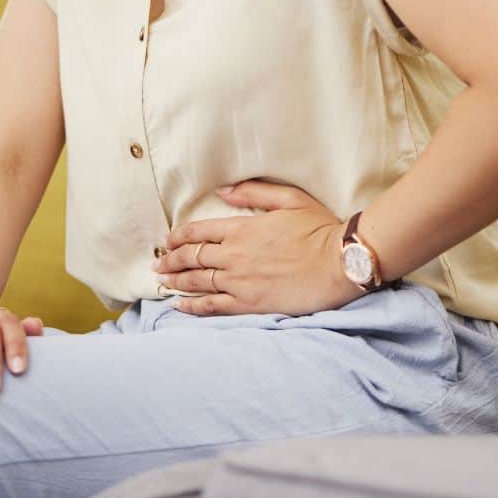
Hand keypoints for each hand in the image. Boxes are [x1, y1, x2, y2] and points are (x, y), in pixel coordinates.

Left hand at [154, 180, 365, 315]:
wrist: (340, 264)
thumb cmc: (319, 229)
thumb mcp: (289, 198)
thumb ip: (252, 193)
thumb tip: (222, 191)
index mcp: (242, 228)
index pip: (198, 232)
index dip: (178, 237)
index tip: (167, 241)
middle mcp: (234, 255)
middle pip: (192, 258)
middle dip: (170, 260)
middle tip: (158, 264)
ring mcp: (240, 282)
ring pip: (197, 282)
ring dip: (175, 281)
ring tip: (162, 282)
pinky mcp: (250, 304)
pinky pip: (212, 306)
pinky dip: (192, 306)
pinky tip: (179, 306)